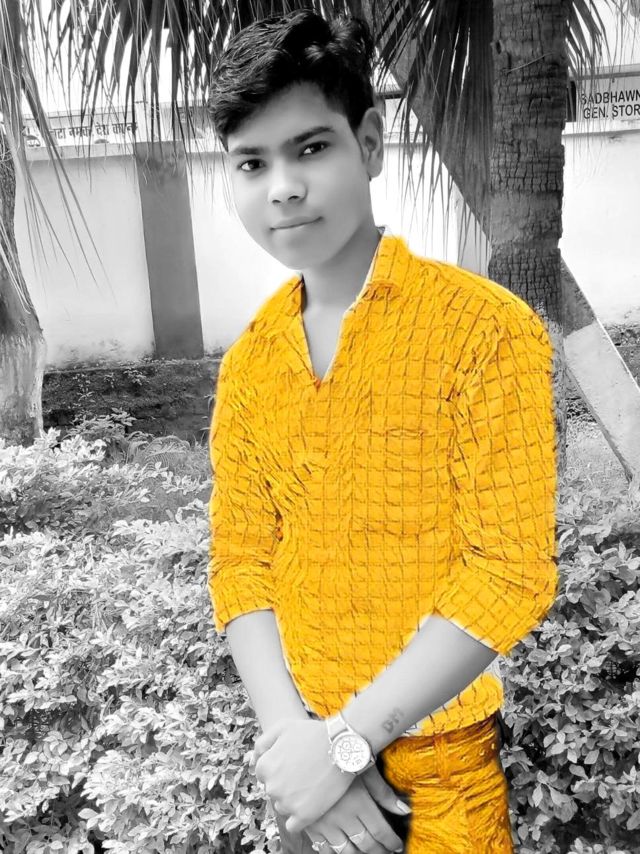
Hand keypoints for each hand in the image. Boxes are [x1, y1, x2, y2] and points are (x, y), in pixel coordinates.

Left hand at [253, 717, 354, 832]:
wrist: (342, 746)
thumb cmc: (313, 734)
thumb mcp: (282, 727)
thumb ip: (262, 743)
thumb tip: (252, 762)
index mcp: (265, 767)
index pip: (264, 775)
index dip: (279, 768)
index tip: (293, 764)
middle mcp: (272, 787)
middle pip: (273, 791)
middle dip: (285, 784)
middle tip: (304, 773)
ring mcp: (287, 803)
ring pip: (283, 807)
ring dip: (292, 800)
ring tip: (310, 785)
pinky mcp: (304, 816)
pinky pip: (293, 825)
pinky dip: (299, 818)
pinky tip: (310, 805)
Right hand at [302, 766, 411, 852]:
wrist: (311, 751)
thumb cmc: (341, 755)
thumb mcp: (366, 770)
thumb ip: (384, 793)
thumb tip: (404, 810)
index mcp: (359, 804)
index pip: (380, 831)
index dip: (390, 842)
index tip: (396, 845)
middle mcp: (342, 817)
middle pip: (365, 844)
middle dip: (379, 850)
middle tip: (385, 850)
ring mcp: (324, 823)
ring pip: (346, 850)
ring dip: (359, 853)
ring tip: (366, 851)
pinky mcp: (309, 824)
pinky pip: (323, 848)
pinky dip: (335, 852)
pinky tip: (343, 848)